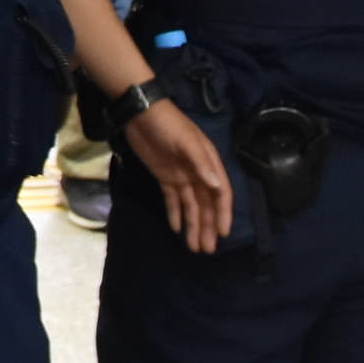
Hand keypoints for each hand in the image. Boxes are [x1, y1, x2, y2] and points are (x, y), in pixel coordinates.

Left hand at [123, 101, 231, 253]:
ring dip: (193, 225)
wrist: (140, 112)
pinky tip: (176, 229)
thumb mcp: (186, 141)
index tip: (222, 233)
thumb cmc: (168, 124)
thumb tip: (217, 187)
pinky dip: (175, 214)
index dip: (223, 213)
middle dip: (207, 226)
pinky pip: (173, 199)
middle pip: (206, 204)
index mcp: (209, 163)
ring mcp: (182, 176)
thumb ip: (201, 163)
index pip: (221, 193)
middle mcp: (199, 172)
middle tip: (207, 250)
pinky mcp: (165, 177)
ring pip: (191, 206)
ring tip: (194, 247)